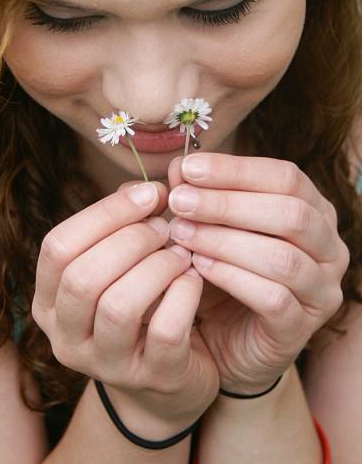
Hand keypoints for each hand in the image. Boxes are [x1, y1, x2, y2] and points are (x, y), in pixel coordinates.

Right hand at [32, 181, 218, 436]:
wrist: (166, 377)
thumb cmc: (142, 306)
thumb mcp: (122, 264)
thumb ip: (127, 222)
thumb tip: (149, 187)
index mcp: (50, 300)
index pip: (57, 246)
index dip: (104, 213)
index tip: (149, 193)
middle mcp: (67, 336)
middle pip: (82, 277)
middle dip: (131, 239)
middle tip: (165, 226)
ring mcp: (106, 363)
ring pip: (120, 305)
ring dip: (157, 265)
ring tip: (179, 251)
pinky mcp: (152, 376)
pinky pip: (166, 329)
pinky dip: (184, 292)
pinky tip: (195, 277)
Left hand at [167, 153, 349, 393]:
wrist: (225, 341)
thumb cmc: (222, 274)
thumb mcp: (209, 229)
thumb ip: (198, 198)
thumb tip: (180, 168)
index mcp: (313, 211)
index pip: (286, 177)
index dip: (236, 170)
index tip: (188, 168)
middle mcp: (328, 247)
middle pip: (291, 213)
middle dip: (228, 204)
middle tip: (179, 201)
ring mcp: (321, 290)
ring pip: (283, 258)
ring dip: (225, 241)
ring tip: (182, 233)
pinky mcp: (302, 327)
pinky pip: (274, 298)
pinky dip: (233, 278)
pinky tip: (199, 266)